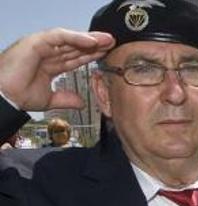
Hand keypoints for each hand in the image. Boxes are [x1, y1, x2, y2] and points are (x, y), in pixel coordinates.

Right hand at [0, 29, 114, 110]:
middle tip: (113, 43)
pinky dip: (76, 37)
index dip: (91, 56)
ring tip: (107, 40)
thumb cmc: (18, 95)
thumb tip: (81, 103)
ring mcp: (41, 46)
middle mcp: (46, 53)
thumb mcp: (48, 99)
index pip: (75, 57)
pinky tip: (91, 41)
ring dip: (89, 39)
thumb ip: (65, 99)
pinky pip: (60, 36)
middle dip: (95, 45)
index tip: (107, 55)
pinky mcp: (36, 42)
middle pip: (75, 46)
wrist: (4, 97)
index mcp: (49, 64)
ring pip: (70, 39)